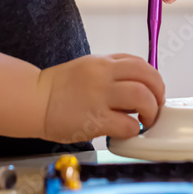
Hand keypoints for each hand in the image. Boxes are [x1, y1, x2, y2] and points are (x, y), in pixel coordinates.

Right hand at [37, 54, 164, 143]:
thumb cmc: (58, 88)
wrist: (33, 101)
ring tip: (145, 120)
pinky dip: (134, 129)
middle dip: (158, 93)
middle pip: (147, 77)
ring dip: (151, 111)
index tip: (154, 90)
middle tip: (156, 106)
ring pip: (142, 97)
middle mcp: (104, 75)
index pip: (139, 63)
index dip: (153, 78)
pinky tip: (127, 131)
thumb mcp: (86, 67)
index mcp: (102, 62)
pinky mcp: (95, 120)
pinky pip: (127, 124)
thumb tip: (135, 84)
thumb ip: (109, 72)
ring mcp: (100, 96)